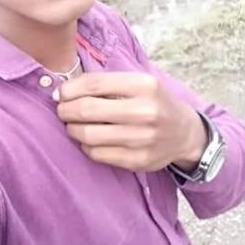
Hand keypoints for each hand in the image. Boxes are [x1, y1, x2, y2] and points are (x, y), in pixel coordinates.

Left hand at [53, 72, 207, 172]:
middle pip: (86, 110)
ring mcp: (142, 139)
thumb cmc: (154, 103)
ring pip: (88, 135)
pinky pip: (97, 154)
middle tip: (63, 111)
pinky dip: (86, 146)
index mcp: (144, 85)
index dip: (69, 90)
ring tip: (74, 125)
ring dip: (73, 129)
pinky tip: (90, 140)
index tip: (60, 94)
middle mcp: (145, 111)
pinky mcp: (138, 160)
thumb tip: (62, 92)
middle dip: (66, 110)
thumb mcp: (138, 83)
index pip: (93, 84)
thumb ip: (105, 84)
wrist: (184, 133)